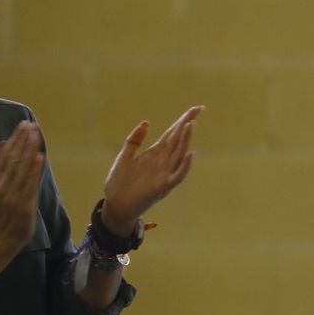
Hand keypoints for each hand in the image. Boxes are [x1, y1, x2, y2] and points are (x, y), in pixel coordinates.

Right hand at [0, 121, 44, 249]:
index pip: (6, 154)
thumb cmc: (6, 208)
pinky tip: (40, 156)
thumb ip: (1, 165)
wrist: (5, 235)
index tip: (24, 123)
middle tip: (30, 124)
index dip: (15, 138)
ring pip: (21, 168)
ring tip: (35, 135)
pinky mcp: (24, 203)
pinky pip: (30, 183)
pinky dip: (35, 170)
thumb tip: (4, 142)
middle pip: (13, 158)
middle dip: (22, 140)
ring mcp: (13, 194)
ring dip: (29, 150)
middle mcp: (3, 184)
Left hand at [101, 106, 201, 232]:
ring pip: (179, 153)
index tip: (195, 108)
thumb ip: (135, 140)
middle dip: (188, 124)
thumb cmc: (120, 183)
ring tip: (190, 124)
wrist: (115, 206)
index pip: (173, 133)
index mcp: (155, 153)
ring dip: (186, 139)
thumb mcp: (124, 157)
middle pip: (178, 139)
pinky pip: (177, 175)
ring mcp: (165, 173)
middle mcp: (163, 161)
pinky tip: (188, 153)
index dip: (183, 120)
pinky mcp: (163, 186)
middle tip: (198, 109)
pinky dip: (185, 165)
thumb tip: (147, 122)